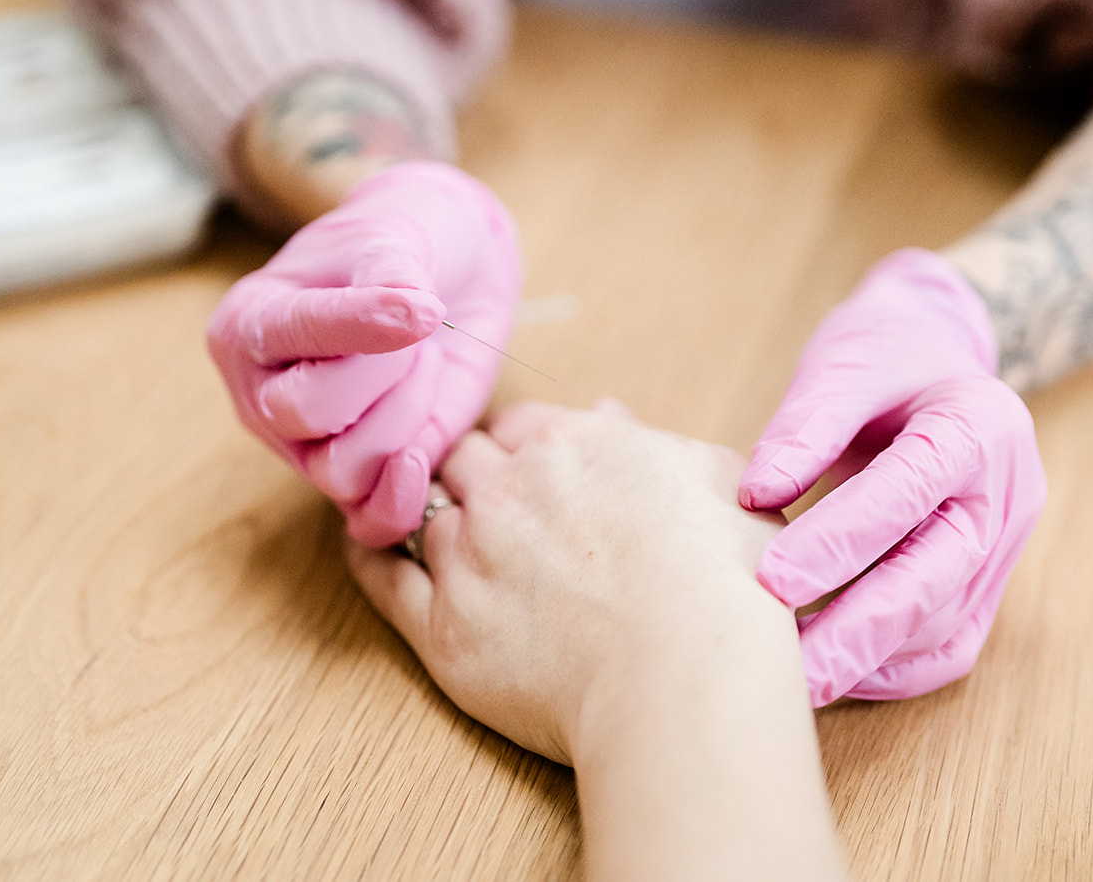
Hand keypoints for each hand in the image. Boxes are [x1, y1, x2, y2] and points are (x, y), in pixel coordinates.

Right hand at [207, 161, 520, 545]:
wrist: (446, 269)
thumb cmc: (404, 242)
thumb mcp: (393, 235)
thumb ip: (390, 273)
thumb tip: (409, 310)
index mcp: (247, 324)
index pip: (288, 336)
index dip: (360, 325)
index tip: (424, 306)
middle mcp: (264, 394)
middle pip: (305, 412)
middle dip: (382, 373)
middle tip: (420, 333)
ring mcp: (306, 445)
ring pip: (339, 468)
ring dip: (403, 419)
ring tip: (426, 364)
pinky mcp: (360, 478)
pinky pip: (364, 521)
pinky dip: (397, 502)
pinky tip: (422, 459)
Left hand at [347, 400, 788, 765]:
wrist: (687, 679)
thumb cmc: (725, 587)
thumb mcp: (718, 486)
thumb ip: (659, 443)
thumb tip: (610, 414)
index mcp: (571, 444)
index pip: (516, 425)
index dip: (521, 449)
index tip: (531, 474)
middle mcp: (506, 488)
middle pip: (461, 457)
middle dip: (473, 475)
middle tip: (491, 508)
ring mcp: (465, 555)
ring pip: (420, 510)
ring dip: (430, 517)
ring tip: (447, 539)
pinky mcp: (439, 626)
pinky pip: (380, 577)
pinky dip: (369, 556)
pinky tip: (366, 549)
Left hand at [740, 248, 1047, 706]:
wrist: (934, 361)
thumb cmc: (884, 358)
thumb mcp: (845, 364)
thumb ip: (806, 425)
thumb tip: (758, 493)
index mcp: (979, 426)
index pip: (910, 490)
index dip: (841, 539)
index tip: (772, 578)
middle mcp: (1006, 495)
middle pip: (937, 575)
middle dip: (858, 628)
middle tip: (787, 666)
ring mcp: (1003, 549)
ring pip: (943, 622)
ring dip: (868, 656)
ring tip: (792, 679)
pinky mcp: (986, 587)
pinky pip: (949, 644)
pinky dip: (893, 668)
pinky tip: (836, 675)